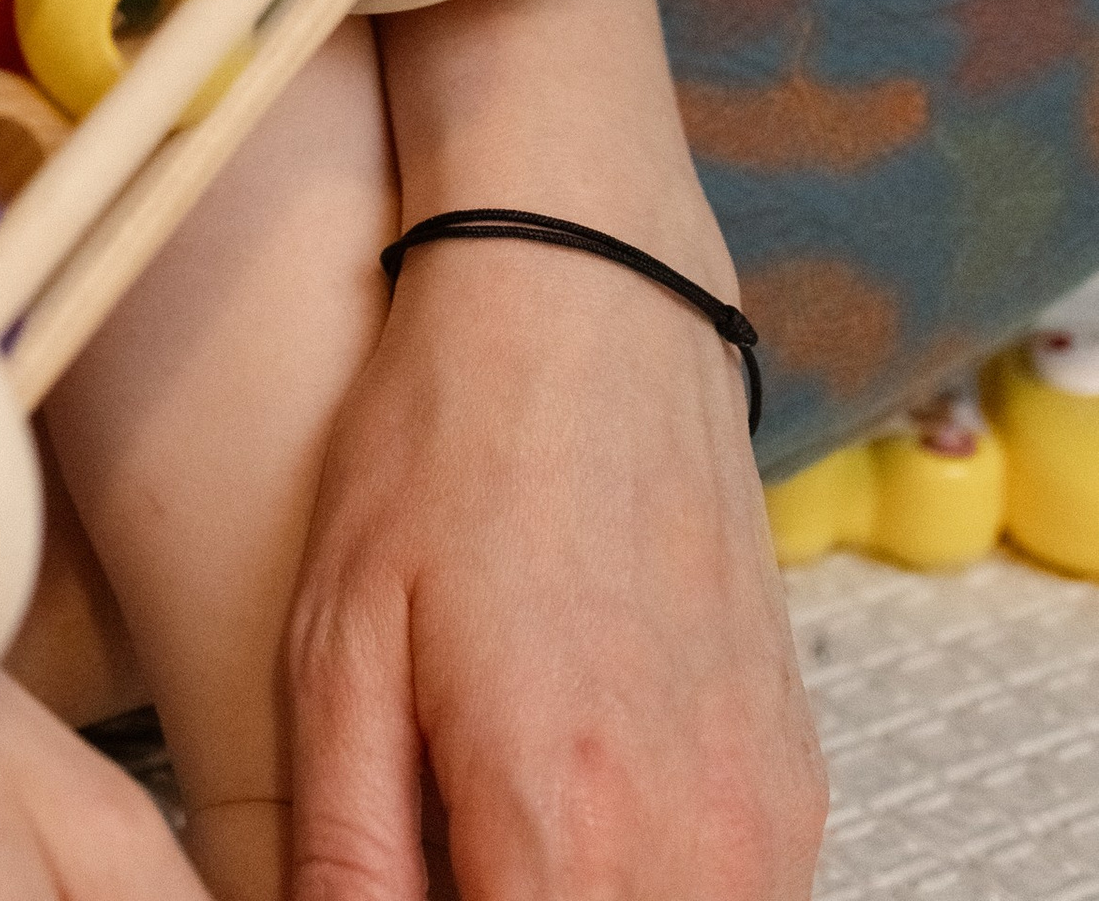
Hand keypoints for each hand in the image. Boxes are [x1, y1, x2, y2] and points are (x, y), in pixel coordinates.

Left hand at [284, 229, 823, 898]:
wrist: (590, 295)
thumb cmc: (452, 437)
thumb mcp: (340, 639)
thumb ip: (347, 847)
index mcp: (559, 822)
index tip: (405, 881)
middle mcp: (690, 844)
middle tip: (438, 845)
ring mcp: (762, 818)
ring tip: (495, 822)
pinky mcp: (795, 780)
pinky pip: (731, 897)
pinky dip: (648, 883)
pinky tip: (573, 802)